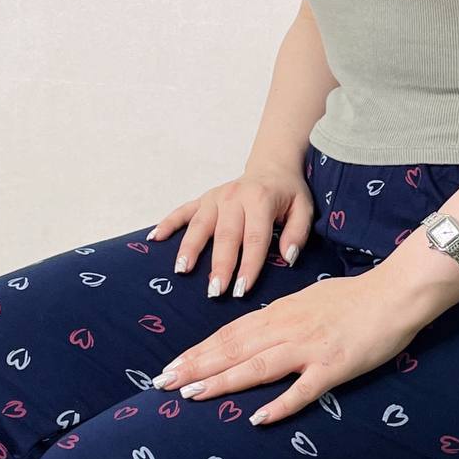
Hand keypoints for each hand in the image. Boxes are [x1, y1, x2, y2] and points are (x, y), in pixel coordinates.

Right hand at [148, 163, 312, 299]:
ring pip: (199, 225)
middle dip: (219, 265)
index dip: (248, 266)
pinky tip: (154, 240)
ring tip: (181, 270)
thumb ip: (297, 233)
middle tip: (214, 291)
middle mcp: (234, 197)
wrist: (271, 167)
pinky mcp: (203, 199)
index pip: (254, 239)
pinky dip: (167, 224)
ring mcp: (215, 198)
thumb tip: (287, 257)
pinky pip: (182, 212)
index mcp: (260, 200)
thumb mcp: (304, 209)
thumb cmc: (288, 194)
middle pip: (225, 236)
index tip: (241, 290)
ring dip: (189, 248)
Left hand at [150, 246, 458, 425]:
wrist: (397, 292)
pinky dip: (280, 404)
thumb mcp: (307, 304)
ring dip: (224, 381)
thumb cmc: (355, 300)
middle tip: (163, 383)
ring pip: (258, 366)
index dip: (197, 351)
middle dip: (196, 367)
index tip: (169, 367)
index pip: (228, 334)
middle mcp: (287, 329)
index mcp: (280, 314)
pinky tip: (258, 419)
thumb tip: (252, 338)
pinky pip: (304, 389)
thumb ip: (279, 322)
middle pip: (233, 349)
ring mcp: (310, 348)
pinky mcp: (335, 367)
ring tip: (193, 396)